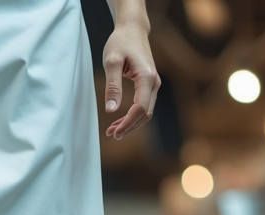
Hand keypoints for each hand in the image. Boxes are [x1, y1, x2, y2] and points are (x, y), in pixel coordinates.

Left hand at [103, 24, 159, 139]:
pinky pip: (144, 105)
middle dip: (129, 127)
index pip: (140, 108)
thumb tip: (111, 110)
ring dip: (131, 124)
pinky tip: (119, 120)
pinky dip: (133, 116)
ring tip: (113, 131)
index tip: (114, 133)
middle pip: (145, 114)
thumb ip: (112, 86)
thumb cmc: (121, 42)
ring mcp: (153, 84)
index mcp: (146, 78)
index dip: (127, 124)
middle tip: (111, 135)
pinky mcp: (149, 84)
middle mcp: (154, 83)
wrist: (132, 29)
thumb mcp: (111, 62)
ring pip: (146, 112)